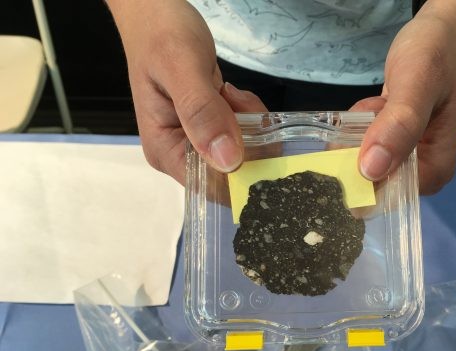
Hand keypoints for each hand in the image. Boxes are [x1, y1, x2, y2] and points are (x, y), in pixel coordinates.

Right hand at [106, 0, 266, 184]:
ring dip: (250, 124)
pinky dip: (247, 114)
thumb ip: (203, 113)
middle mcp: (180, 152)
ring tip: (234, 94)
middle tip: (242, 106)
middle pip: (232, 171)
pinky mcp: (211, 125)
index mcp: (165, 151)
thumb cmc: (160, 34)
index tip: (259, 143)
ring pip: (242, 151)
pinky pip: (241, 132)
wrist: (155, 8)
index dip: (243, 174)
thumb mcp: (182, 68)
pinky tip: (234, 93)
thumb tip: (227, 161)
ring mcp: (197, 139)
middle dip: (250, 143)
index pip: (212, 187)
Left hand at [354, 0, 455, 193]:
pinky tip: (378, 104)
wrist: (441, 32)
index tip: (357, 137)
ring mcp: (405, 160)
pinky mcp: (393, 146)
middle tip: (374, 111)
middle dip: (358, 147)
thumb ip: (399, 125)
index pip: (386, 196)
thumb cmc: (436, 54)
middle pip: (369, 182)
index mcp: (435, 170)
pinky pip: (361, 146)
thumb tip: (372, 170)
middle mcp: (420, 172)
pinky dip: (359, 124)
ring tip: (379, 103)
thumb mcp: (418, 84)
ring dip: (358, 131)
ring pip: (359, 162)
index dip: (360, 175)